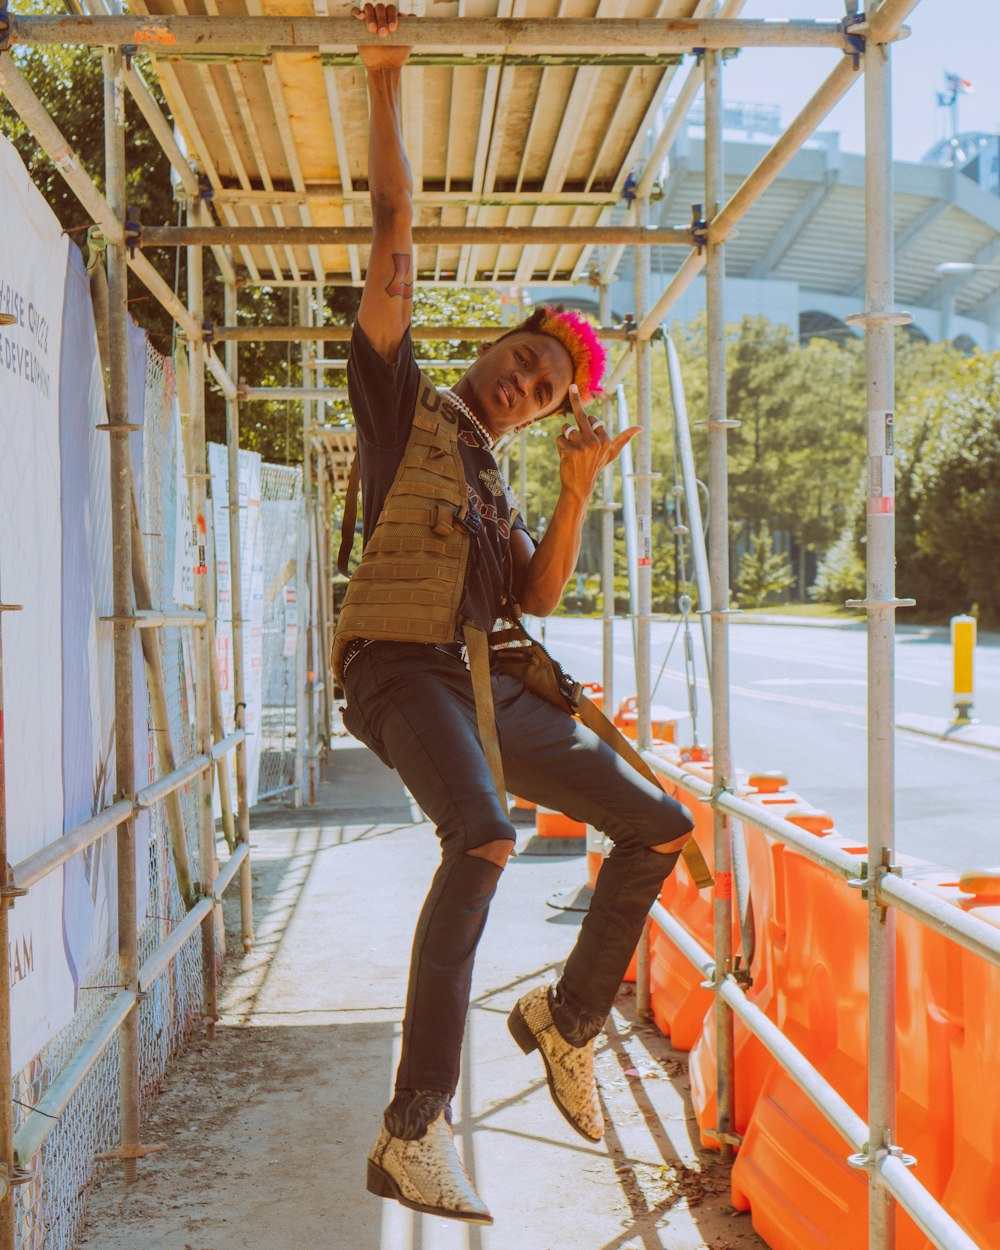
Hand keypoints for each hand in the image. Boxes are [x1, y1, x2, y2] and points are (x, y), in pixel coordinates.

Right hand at [352, 5, 410, 68]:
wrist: (384, 68)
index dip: (392, 16)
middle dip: (382, 19)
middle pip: (380, 7)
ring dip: (371, 16)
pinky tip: (361, 17)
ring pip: (368, 7)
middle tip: (383, 34)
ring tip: (373, 30)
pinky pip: (355, 12)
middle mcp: (381, 17)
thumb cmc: (397, 57)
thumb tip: (414, 16)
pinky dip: (356, 11)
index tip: (393, 29)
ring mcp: (370, 20)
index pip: (391, 9)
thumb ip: (412, 29)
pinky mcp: (359, 26)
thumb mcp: (408, 43)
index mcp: (392, 18)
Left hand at [555, 384, 639, 502]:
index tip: (589, 435)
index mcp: (606, 440)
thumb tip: (641, 428)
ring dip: (565, 437)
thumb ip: (624, 438)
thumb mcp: (612, 453)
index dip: (587, 426)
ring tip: (571, 450)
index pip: (593, 420)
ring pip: (566, 428)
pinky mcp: (570, 450)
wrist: (579, 486)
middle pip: (581, 415)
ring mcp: (583, 446)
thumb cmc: (595, 467)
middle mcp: (596, 442)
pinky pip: (559, 438)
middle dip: (575, 398)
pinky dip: (559, 446)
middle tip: (572, 386)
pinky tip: (565, 456)